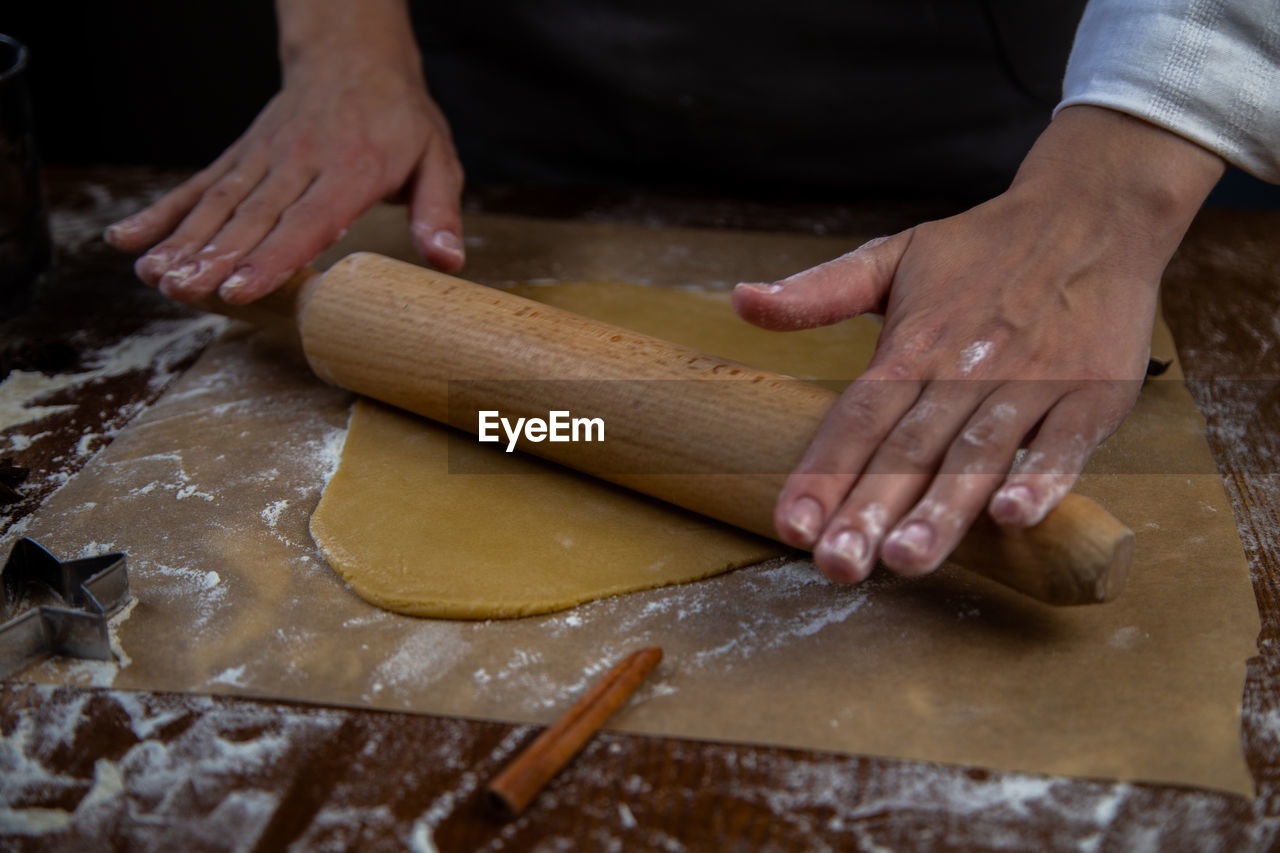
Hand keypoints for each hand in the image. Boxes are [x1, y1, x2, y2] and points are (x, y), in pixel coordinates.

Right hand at [104, 1, 462, 303]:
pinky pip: (198, 184)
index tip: (240, 290)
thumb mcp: (438, 159)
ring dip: (183, 241)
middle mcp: (300, 163)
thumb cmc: (400, 118)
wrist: (354, 56)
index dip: (272, 257)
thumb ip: (439, 212)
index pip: (308, 219)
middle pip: (252, 216)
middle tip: (183, 291)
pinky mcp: (242, 155)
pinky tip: (128, 241)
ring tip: (155, 277)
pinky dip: (162, 212)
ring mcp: (264, 158)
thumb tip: (448, 259)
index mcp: (352, 170)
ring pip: (218, 202)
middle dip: (215, 258)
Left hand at [733, 106, 1223, 582]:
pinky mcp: (1091, 393)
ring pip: (978, 453)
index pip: (857, 417)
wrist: (1093, 210)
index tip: (792, 527)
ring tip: (905, 559)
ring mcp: (1031, 382)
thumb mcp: (894, 255)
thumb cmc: (985, 246)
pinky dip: (1041, 478)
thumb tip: (740, 302)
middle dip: (870, 509)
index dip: (822, 473)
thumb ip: (819, 290)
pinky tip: (1013, 517)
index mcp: (913, 344)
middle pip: (909, 447)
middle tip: (838, 566)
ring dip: (942, 508)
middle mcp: (964, 368)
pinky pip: (1064, 442)